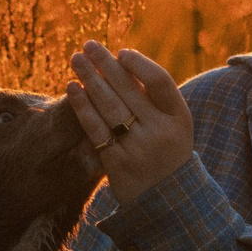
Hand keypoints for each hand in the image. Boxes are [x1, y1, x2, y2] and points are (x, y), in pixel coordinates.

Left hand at [65, 42, 194, 203]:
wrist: (169, 205)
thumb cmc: (167, 155)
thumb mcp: (175, 128)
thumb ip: (155, 101)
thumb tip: (120, 65)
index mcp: (180, 119)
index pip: (160, 82)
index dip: (139, 64)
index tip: (121, 52)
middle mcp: (161, 132)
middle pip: (129, 90)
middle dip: (106, 64)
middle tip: (88, 45)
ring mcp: (138, 149)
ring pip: (109, 106)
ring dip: (90, 78)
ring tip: (76, 59)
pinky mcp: (117, 164)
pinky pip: (96, 129)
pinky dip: (82, 106)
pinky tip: (72, 88)